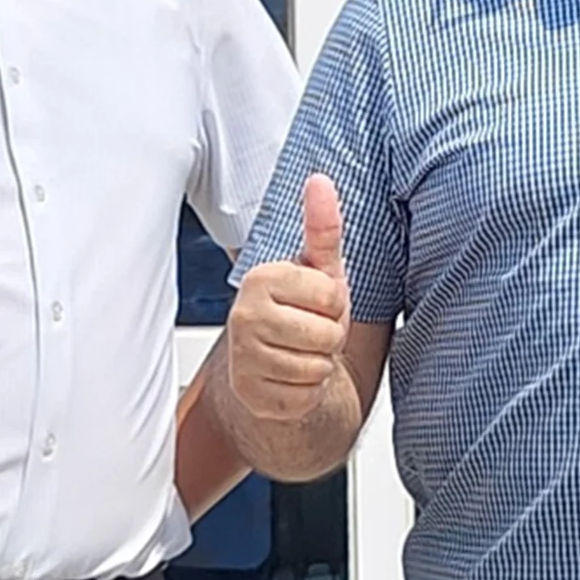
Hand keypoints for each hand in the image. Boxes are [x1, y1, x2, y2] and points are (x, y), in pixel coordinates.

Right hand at [223, 174, 351, 426]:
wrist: (277, 363)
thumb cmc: (303, 311)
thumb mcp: (320, 268)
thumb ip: (323, 226)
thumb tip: (320, 180)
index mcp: (261, 279)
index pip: (332, 296)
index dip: (337, 304)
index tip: (317, 303)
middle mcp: (243, 316)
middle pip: (327, 335)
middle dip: (331, 338)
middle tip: (312, 331)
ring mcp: (243, 359)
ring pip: (317, 369)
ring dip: (320, 366)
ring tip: (302, 352)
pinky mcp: (250, 396)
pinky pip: (304, 398)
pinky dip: (307, 393)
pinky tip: (292, 377)